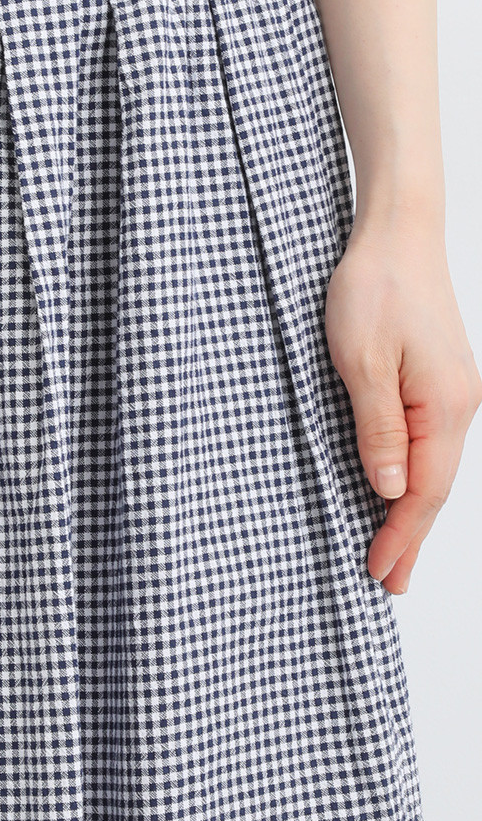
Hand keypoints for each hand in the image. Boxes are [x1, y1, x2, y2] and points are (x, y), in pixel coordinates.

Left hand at [325, 222, 481, 594]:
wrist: (398, 235)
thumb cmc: (374, 290)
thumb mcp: (361, 362)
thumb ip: (377, 429)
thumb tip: (390, 491)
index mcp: (444, 407)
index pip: (423, 491)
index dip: (401, 536)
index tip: (380, 573)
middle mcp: (458, 405)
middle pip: (436, 488)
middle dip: (411, 538)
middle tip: (389, 585)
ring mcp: (452, 393)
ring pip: (434, 468)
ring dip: (413, 513)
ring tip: (394, 553)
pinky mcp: (437, 380)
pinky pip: (429, 443)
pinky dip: (414, 477)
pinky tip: (399, 492)